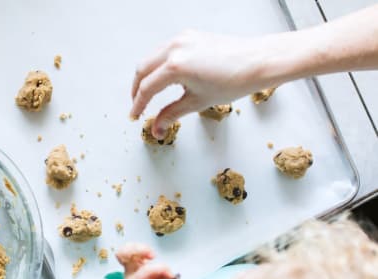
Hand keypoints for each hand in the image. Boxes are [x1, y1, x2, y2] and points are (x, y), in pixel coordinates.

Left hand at [116, 243, 174, 278]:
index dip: (161, 269)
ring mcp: (129, 265)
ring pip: (127, 249)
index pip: (146, 272)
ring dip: (140, 247)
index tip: (170, 274)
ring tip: (150, 254)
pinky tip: (146, 253)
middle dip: (142, 250)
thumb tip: (168, 274)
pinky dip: (137, 247)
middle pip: (127, 255)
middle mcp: (130, 273)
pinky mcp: (132, 261)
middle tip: (153, 257)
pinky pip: (129, 248)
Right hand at [130, 30, 277, 137]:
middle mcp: (175, 47)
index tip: (135, 116)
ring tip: (147, 94)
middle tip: (138, 106)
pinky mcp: (189, 36)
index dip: (138, 105)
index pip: (147, 88)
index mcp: (176, 66)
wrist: (257, 62)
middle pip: (142, 70)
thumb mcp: (197, 102)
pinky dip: (157, 65)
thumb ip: (171, 115)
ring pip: (151, 58)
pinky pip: (164, 50)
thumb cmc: (234, 80)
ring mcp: (182, 38)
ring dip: (145, 76)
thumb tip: (157, 129)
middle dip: (137, 90)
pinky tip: (161, 78)